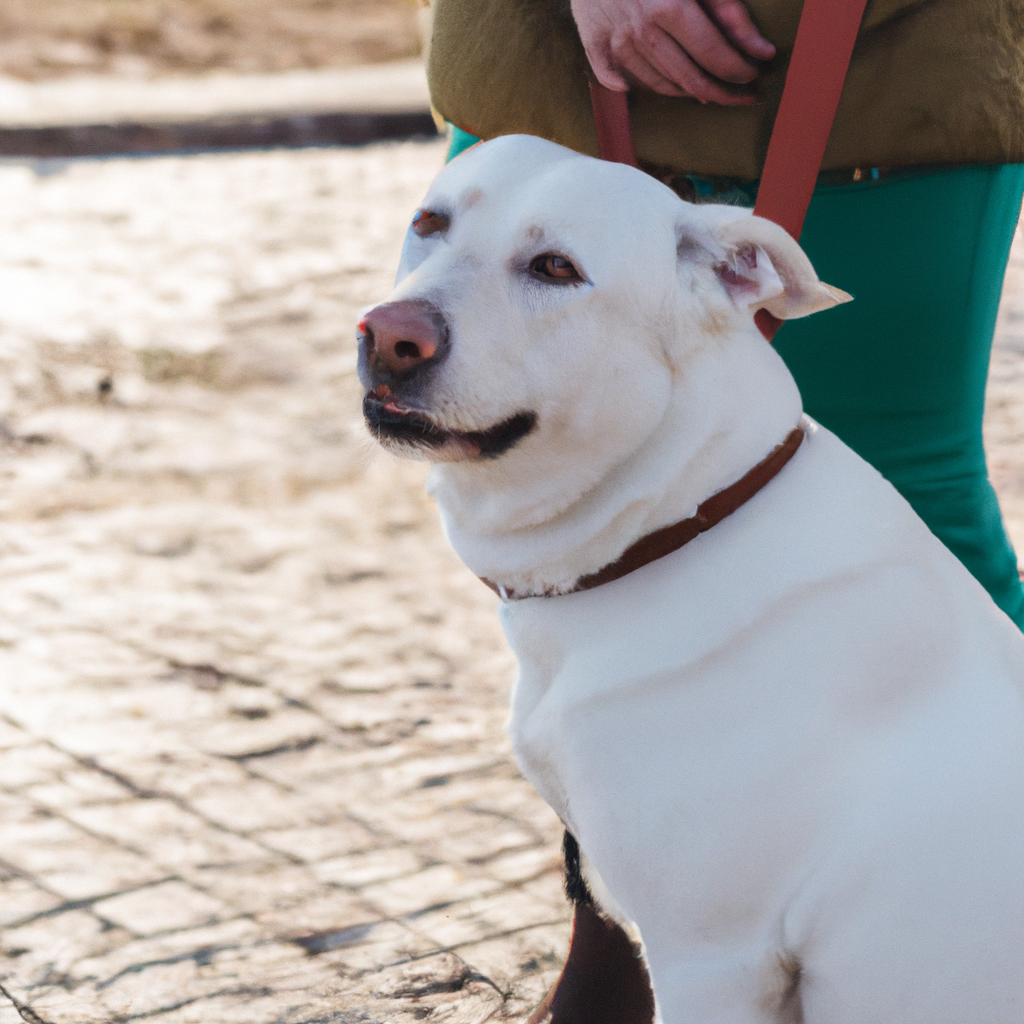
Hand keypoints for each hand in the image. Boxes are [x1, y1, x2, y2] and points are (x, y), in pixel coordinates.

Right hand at [570, 0, 775, 104]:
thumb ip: (730, 12)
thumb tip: (762, 51)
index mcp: (670, 7)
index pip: (712, 55)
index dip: (737, 71)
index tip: (754, 76)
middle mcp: (642, 32)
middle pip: (689, 79)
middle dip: (721, 93)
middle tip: (741, 96)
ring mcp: (617, 44)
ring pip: (661, 85)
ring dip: (688, 90)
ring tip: (709, 86)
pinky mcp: (596, 48)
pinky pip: (623, 82)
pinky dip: (643, 87)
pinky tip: (663, 84)